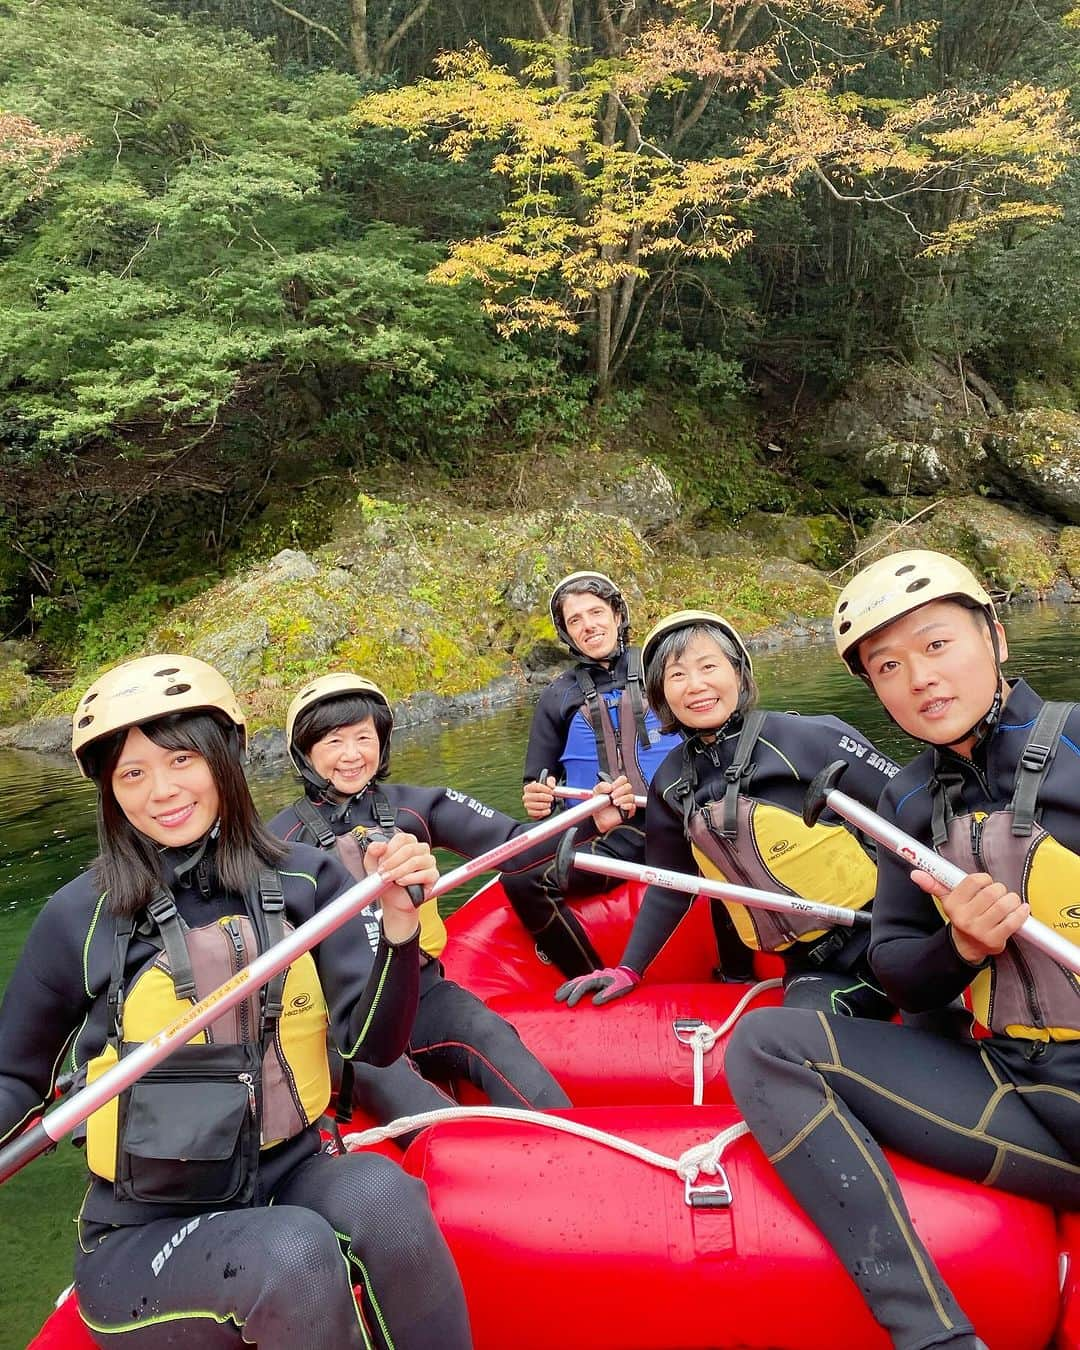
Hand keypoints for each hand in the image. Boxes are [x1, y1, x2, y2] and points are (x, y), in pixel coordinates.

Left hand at [365, 832, 434, 942]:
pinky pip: (425, 874)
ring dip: (399, 871)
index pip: (402, 838)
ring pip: (416, 861)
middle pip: (409, 849)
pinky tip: (401, 882)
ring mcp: (429, 861)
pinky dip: (410, 879)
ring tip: (389, 879)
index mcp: (407, 842)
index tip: (380, 862)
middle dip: (392, 862)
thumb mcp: (372, 864)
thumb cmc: (386, 878)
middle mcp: (420, 849)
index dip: (389, 850)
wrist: (393, 898)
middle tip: (382, 872)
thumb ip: (372, 851)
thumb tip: (381, 845)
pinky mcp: (433, 875)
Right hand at [523, 775, 555, 819]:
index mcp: (528, 788)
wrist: (542, 799)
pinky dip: (543, 812)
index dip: (545, 789)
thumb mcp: (547, 783)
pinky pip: (536, 813)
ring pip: (536, 805)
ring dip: (545, 805)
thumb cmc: (544, 790)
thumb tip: (551, 786)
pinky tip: (547, 810)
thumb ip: (550, 781)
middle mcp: (526, 796)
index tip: (552, 791)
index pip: (536, 787)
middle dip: (546, 798)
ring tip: (549, 804)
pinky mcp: (530, 812)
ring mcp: (527, 805)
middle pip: (536, 796)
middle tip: (551, 798)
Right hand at [555, 965, 640, 1006]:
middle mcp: (592, 976)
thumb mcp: (617, 990)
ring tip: (556, 996)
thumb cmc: (623, 984)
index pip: (583, 986)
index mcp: (597, 978)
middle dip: (566, 991)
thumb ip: (606, 995)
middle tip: (557, 1000)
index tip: (569, 1004)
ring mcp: (590, 977)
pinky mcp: (590, 980)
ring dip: (565, 988)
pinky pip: (577, 982)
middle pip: (575, 982)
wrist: (627, 975)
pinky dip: (569, 986)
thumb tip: (594, 1002)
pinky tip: (564, 990)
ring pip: (575, 981)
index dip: (575, 995)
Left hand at [590, 773, 636, 832]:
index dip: (618, 782)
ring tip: (614, 803)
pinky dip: (626, 805)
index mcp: (616, 787)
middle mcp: (623, 794)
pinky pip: (632, 806)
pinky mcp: (629, 811)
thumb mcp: (596, 793)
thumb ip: (601, 786)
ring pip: (631, 796)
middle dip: (620, 790)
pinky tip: (620, 807)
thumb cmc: (599, 806)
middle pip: (628, 786)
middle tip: (612, 796)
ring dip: (622, 799)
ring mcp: (627, 802)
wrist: (598, 820)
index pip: (623, 779)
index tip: (612, 787)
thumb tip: (609, 786)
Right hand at [910, 868, 1028, 964]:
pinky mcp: (995, 940)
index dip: (985, 879)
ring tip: (1010, 902)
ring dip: (1012, 900)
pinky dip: (1021, 913)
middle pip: (992, 892)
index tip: (987, 883)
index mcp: (953, 905)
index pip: (974, 881)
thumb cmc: (961, 918)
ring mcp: (980, 930)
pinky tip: (1020, 910)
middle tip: (1000, 894)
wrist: (965, 948)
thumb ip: (933, 884)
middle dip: (1000, 890)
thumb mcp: (947, 901)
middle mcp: (965, 918)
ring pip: (1005, 905)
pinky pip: (1014, 921)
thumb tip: (915, 874)